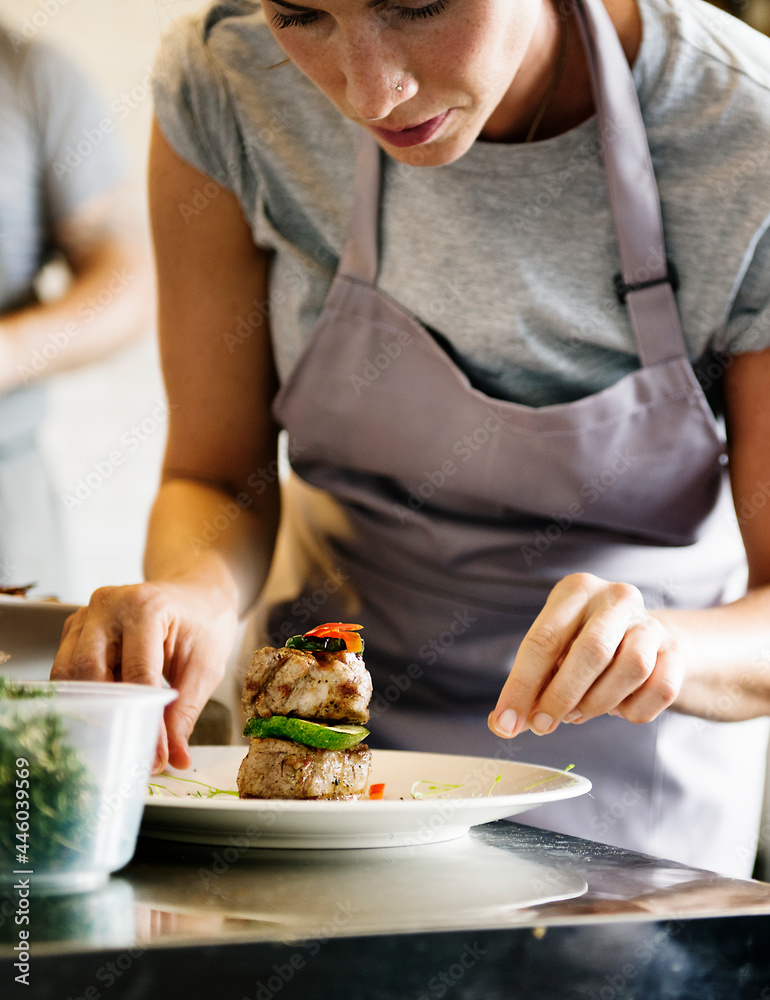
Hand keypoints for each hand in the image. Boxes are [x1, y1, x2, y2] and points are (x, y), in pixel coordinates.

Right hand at [50, 580, 238, 770]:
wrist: (197, 596)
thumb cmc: (204, 624)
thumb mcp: (205, 667)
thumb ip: (185, 712)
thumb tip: (174, 758)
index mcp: (145, 607)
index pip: (137, 676)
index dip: (144, 721)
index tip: (154, 758)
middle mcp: (107, 605)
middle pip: (88, 673)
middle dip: (106, 717)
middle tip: (125, 751)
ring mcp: (87, 614)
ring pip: (69, 673)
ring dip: (89, 708)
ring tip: (116, 736)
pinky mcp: (77, 628)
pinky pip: (69, 669)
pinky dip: (85, 696)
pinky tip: (108, 712)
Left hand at [488, 573, 683, 737]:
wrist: (640, 636)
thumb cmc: (581, 644)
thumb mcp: (552, 651)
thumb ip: (528, 684)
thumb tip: (502, 722)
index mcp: (576, 590)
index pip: (544, 639)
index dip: (522, 686)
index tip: (506, 721)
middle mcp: (616, 598)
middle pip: (591, 651)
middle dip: (561, 696)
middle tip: (542, 724)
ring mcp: (651, 622)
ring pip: (632, 668)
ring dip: (598, 702)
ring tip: (578, 712)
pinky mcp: (676, 651)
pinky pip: (660, 690)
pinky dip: (633, 710)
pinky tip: (616, 708)